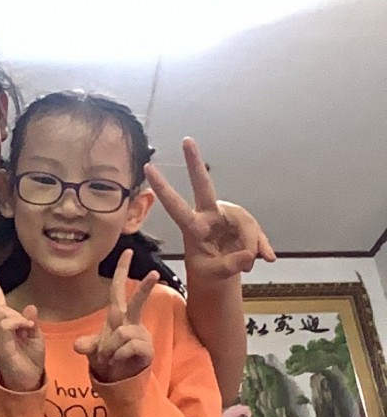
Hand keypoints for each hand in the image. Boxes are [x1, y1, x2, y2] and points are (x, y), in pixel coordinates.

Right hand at [0, 264, 44, 391]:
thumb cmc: (30, 359)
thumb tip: (30, 306)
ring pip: (1, 313)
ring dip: (16, 315)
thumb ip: (30, 322)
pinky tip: (26, 327)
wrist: (27, 383)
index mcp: (1, 325)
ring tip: (28, 327)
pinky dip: (17, 322)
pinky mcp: (0, 347)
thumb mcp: (35, 337)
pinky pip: (5, 325)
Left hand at [74, 250, 158, 382]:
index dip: (122, 270)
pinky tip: (120, 362)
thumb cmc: (108, 357)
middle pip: (137, 301)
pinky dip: (119, 357)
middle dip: (146, 287)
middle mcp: (131, 321)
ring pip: (122, 333)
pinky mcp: (147, 349)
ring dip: (110, 348)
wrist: (119, 380)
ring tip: (110, 357)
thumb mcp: (93, 350)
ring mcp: (140, 335)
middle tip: (155, 273)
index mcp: (118, 315)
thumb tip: (78, 346)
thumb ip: (86, 345)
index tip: (127, 250)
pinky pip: (127, 347)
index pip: (118, 287)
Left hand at [145, 137, 275, 279]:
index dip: (163, 188)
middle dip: (194, 163)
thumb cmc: (208, 271)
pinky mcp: (243, 222)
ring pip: (245, 223)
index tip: (148, 168)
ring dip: (251, 246)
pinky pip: (257, 232)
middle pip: (203, 186)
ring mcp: (226, 215)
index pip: (176, 206)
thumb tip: (248, 254)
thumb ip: (230, 265)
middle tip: (186, 140)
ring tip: (248, 266)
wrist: (220, 276)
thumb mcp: (214, 274)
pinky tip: (267, 258)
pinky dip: (262, 247)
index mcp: (192, 227)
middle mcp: (208, 215)